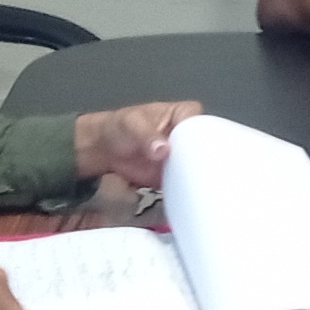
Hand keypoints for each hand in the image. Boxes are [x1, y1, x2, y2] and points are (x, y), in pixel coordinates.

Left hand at [72, 100, 199, 186]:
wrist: (104, 150)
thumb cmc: (120, 128)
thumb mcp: (131, 125)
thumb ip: (147, 135)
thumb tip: (163, 150)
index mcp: (183, 114)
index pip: (200, 121)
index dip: (203, 134)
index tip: (199, 149)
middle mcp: (188, 135)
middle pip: (205, 146)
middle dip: (204, 159)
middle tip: (200, 172)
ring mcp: (183, 156)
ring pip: (199, 166)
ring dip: (197, 176)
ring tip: (198, 186)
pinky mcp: (177, 174)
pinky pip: (187, 182)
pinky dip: (187, 189)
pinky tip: (189, 195)